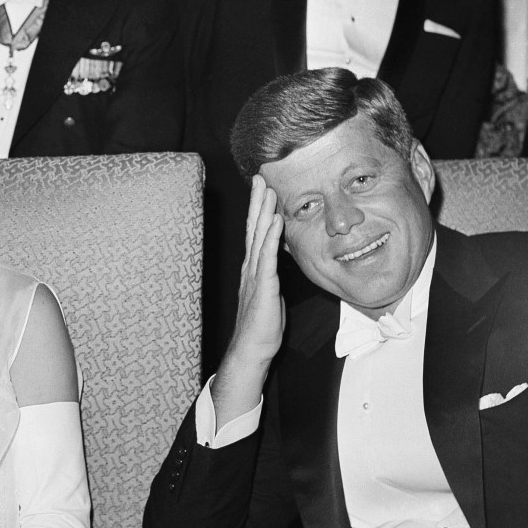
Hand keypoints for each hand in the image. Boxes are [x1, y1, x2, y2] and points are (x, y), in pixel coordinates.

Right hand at [212, 176, 284, 423]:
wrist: (251, 350)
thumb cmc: (261, 328)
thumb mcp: (271, 297)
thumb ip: (272, 280)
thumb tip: (277, 271)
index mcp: (254, 270)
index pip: (256, 235)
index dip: (259, 211)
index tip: (263, 190)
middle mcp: (250, 268)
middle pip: (253, 229)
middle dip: (257, 202)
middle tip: (259, 177)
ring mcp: (254, 276)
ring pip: (258, 237)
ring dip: (263, 212)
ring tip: (267, 190)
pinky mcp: (262, 286)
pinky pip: (267, 257)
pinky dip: (270, 237)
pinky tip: (274, 220)